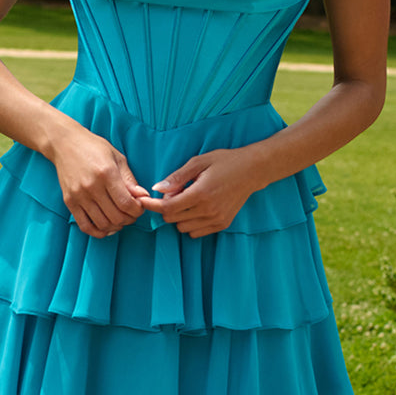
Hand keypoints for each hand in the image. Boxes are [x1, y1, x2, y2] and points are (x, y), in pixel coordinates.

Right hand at [52, 124, 149, 237]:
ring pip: (102, 224)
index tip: (139, 208)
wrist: (64, 143)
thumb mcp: (117, 158)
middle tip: (131, 214)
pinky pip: (85, 226)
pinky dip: (98, 232)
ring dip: (116, 226)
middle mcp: (92, 187)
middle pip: (116, 216)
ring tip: (120, 219)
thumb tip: (143, 197)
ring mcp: (79, 196)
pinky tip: (106, 227)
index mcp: (106, 174)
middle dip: (129, 219)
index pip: (126, 203)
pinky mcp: (69, 201)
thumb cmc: (93, 148)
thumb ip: (130, 179)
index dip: (137, 211)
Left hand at [137, 147, 260, 236]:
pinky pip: (196, 232)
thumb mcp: (199, 162)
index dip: (152, 205)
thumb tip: (157, 189)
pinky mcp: (222, 224)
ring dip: (179, 216)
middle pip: (172, 219)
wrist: (253, 171)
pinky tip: (197, 209)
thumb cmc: (225, 162)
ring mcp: (216, 219)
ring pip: (183, 228)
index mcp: (200, 194)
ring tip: (188, 200)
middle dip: (167, 207)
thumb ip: (177, 177)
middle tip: (176, 192)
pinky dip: (190, 223)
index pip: (167, 207)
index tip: (142, 201)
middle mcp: (208, 210)